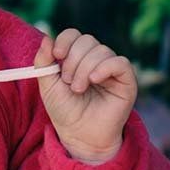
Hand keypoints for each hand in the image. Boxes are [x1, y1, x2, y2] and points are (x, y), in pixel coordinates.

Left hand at [34, 29, 137, 163]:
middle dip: (73, 59)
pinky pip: (120, 62)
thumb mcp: (48, 85)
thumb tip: (46, 39)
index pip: (74, 35)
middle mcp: (96, 60)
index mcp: (77, 58)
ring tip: (77, 89)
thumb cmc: (64, 111)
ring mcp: (111, 69)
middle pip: (87, 40)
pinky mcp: (126, 80)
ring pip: (101, 51)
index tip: (56, 55)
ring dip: (84, 69)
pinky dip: (104, 68)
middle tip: (67, 81)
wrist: (79, 135)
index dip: (65, 40)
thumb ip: (44, 62)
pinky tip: (94, 80)